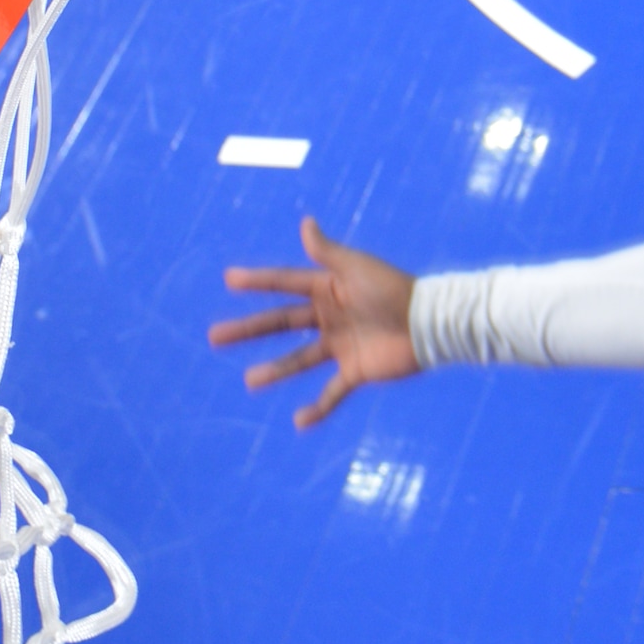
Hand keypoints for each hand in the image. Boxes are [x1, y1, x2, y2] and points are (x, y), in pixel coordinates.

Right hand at [209, 215, 422, 429]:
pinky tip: (299, 421)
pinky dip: (318, 409)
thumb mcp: (357, 268)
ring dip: (275, 370)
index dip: (258, 280)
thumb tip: (305, 222)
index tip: (229, 279)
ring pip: (299, 360)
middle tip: (214, 336)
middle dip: (249, 329)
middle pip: (282, 323)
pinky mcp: (356, 371)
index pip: (285, 284)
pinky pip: (332, 393)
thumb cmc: (394, 289)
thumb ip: (328, 251)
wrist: (429, 322)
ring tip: (250, 380)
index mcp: (329, 288)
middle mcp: (331, 317)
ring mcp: (342, 345)